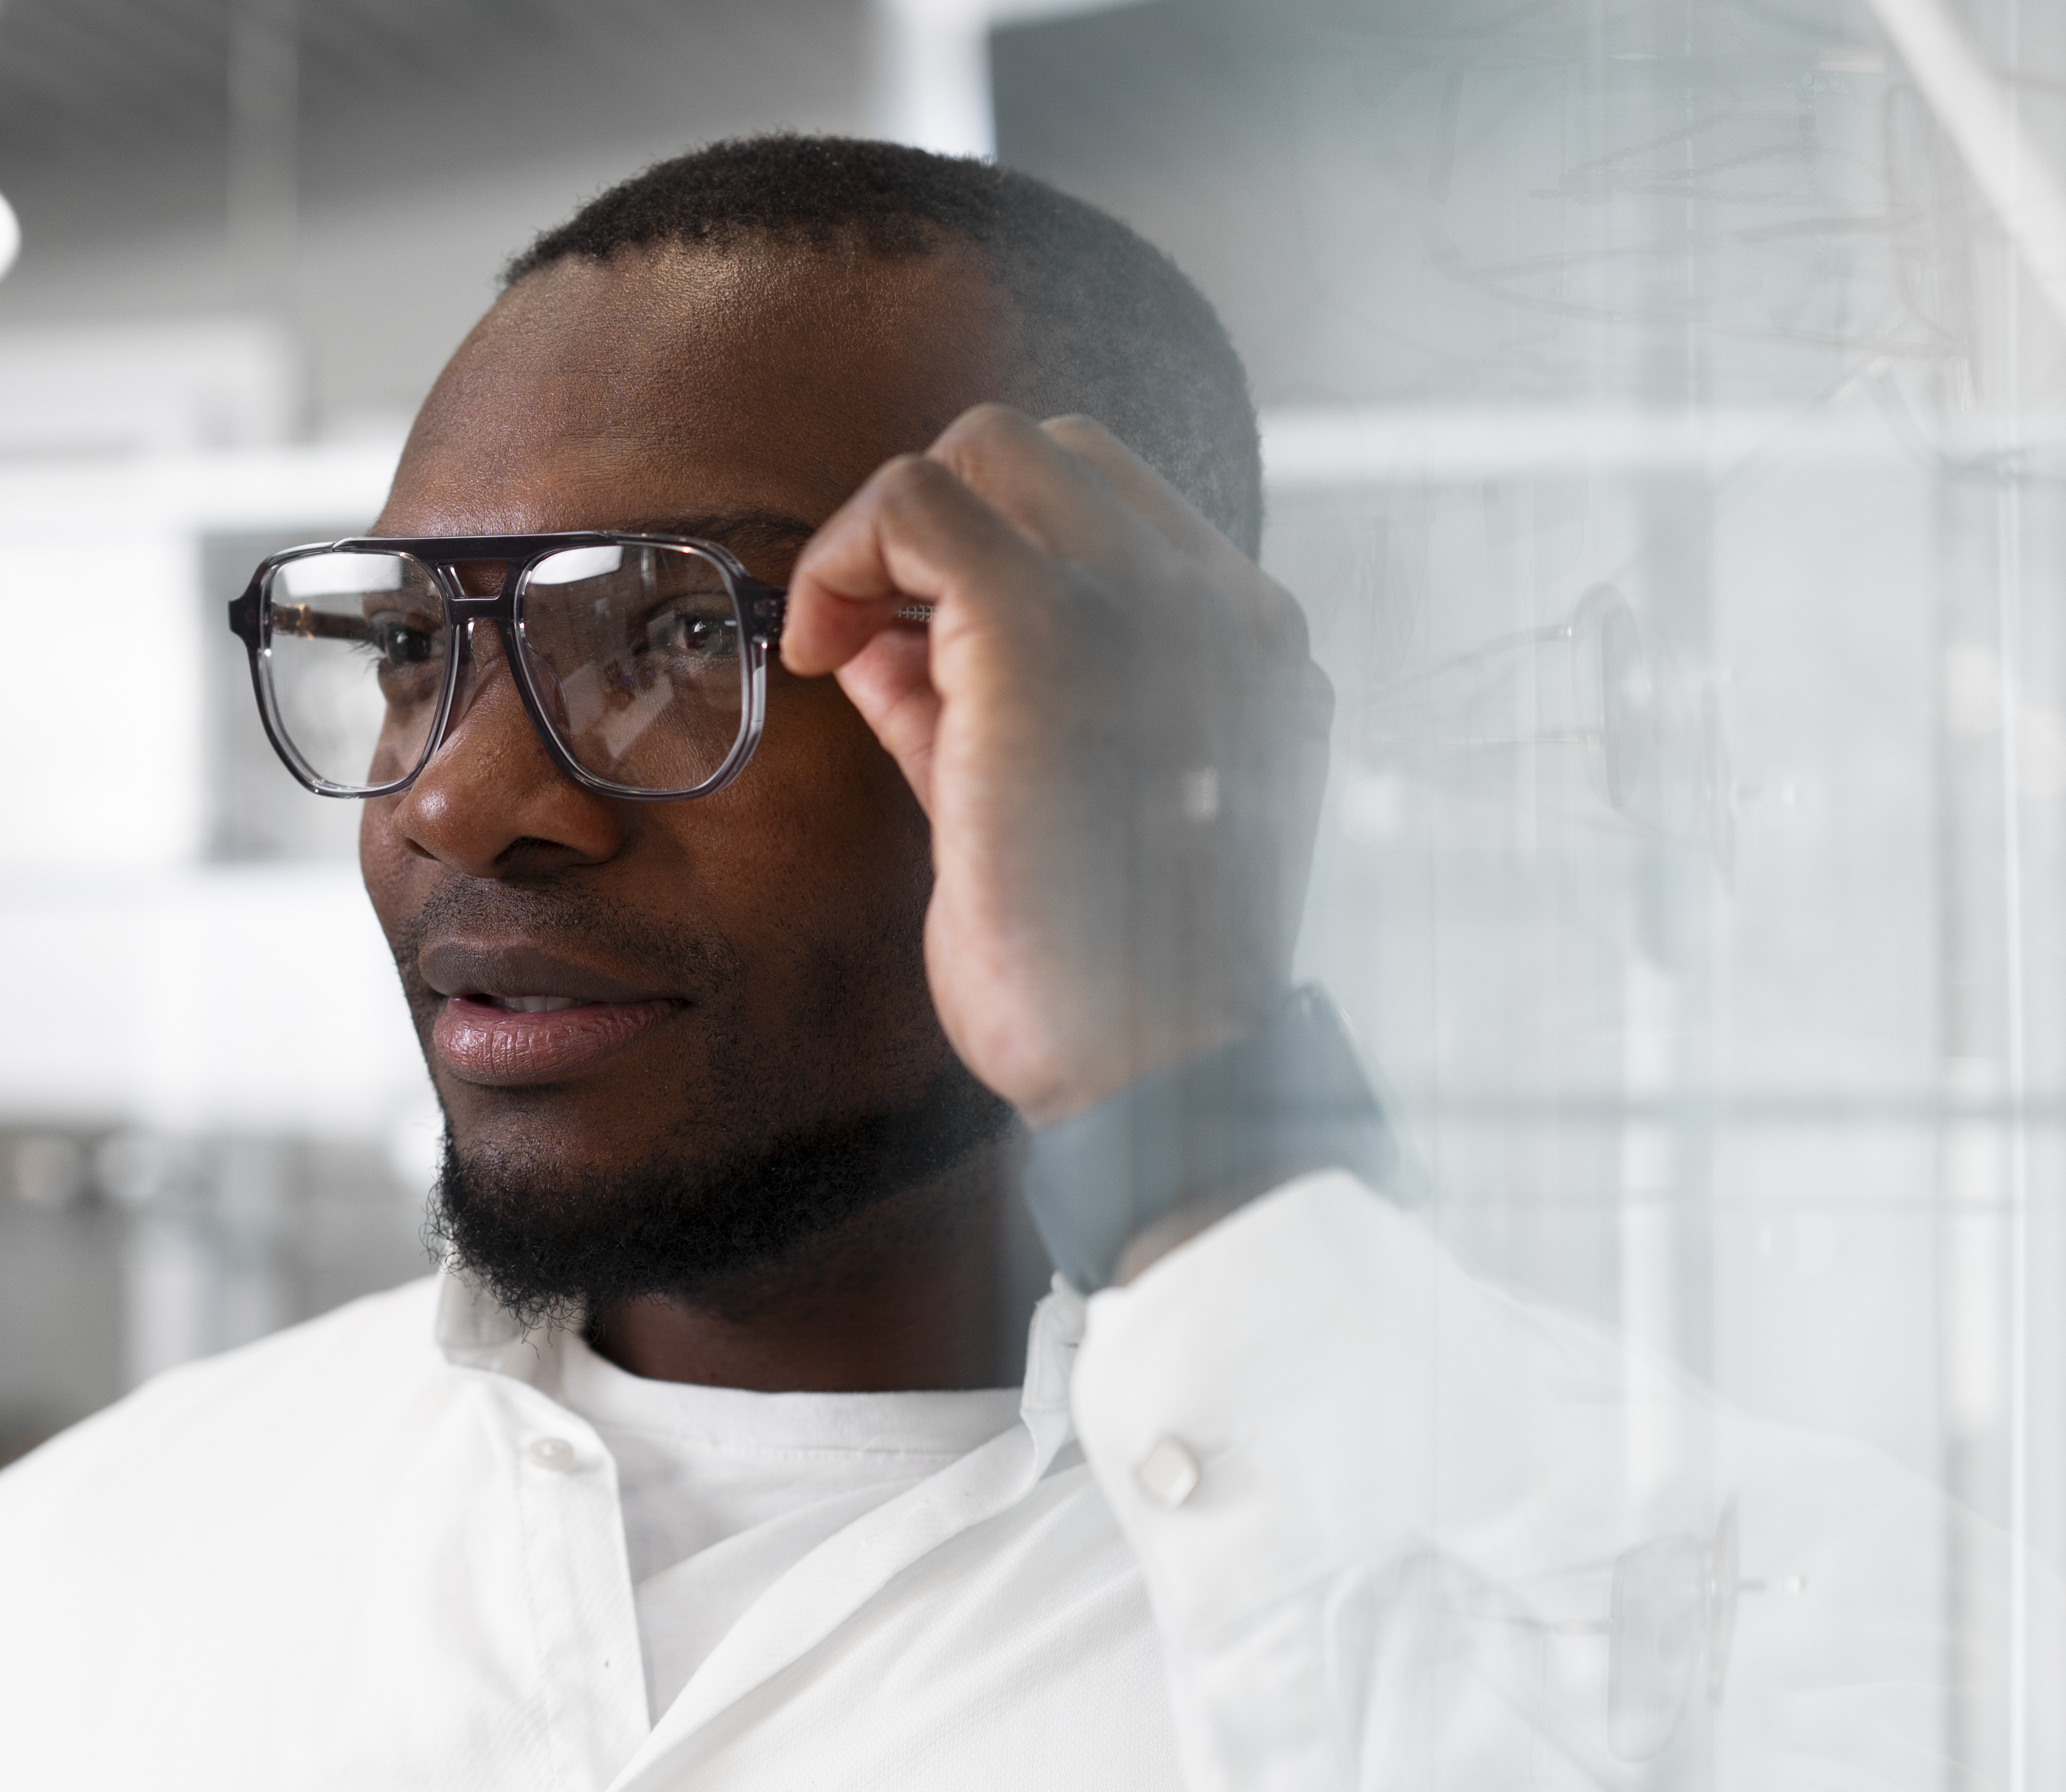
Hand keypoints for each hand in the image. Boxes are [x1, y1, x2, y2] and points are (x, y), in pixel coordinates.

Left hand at [782, 407, 1332, 1125]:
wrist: (1143, 1070)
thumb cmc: (1104, 975)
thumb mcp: (1044, 804)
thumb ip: (978, 703)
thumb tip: (879, 631)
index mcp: (1244, 644)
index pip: (1105, 508)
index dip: (990, 557)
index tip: (920, 656)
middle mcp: (1218, 602)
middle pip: (1048, 453)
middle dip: (940, 529)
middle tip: (876, 644)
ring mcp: (1146, 604)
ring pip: (986, 448)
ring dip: (891, 534)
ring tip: (847, 645)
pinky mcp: (1046, 629)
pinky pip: (916, 500)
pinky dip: (845, 553)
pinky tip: (822, 649)